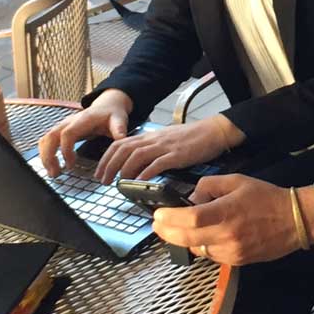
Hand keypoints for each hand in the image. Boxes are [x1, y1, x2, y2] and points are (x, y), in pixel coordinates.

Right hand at [37, 89, 131, 176]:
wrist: (107, 106)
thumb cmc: (112, 114)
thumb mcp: (119, 120)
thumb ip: (119, 129)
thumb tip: (121, 139)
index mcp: (83, 119)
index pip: (67, 133)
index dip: (66, 149)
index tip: (70, 164)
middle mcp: (69, 121)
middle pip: (51, 136)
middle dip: (49, 156)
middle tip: (56, 173)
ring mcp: (63, 125)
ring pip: (46, 139)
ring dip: (45, 156)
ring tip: (53, 173)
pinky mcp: (61, 130)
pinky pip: (47, 141)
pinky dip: (45, 153)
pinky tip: (51, 165)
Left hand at [95, 115, 244, 182]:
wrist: (212, 131)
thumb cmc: (192, 138)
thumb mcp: (166, 141)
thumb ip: (152, 149)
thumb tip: (137, 164)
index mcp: (150, 137)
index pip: (120, 144)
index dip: (106, 158)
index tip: (100, 172)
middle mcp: (154, 140)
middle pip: (123, 150)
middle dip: (109, 166)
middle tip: (103, 181)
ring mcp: (165, 147)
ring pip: (136, 155)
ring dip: (124, 170)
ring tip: (118, 183)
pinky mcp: (177, 154)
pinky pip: (158, 163)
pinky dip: (146, 172)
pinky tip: (140, 181)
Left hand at [152, 176, 313, 265]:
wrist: (294, 220)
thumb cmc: (266, 197)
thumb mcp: (237, 181)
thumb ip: (210, 186)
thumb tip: (192, 197)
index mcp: (227, 212)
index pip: (190, 219)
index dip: (170, 219)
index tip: (157, 215)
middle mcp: (227, 235)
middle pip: (187, 239)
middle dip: (167, 232)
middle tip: (157, 225)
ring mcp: (231, 252)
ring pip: (196, 249)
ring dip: (183, 239)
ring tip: (176, 229)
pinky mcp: (236, 262)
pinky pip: (210, 255)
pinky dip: (202, 246)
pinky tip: (202, 236)